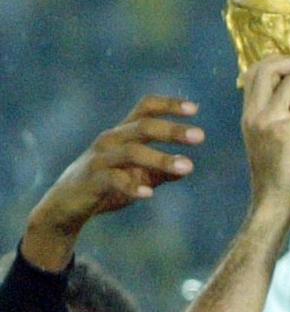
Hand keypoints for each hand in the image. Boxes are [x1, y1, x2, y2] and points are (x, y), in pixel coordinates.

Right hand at [23, 96, 203, 269]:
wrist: (67, 205)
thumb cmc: (105, 186)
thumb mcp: (137, 177)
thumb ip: (159, 172)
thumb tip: (187, 168)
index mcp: (123, 134)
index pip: (145, 109)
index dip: (169, 105)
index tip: (195, 109)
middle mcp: (111, 140)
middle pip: (143, 126)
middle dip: (172, 130)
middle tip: (200, 136)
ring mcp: (100, 158)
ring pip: (132, 152)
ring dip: (161, 159)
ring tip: (188, 167)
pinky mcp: (91, 180)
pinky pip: (113, 179)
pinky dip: (131, 186)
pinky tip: (149, 194)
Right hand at [241, 56, 289, 221]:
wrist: (273, 206)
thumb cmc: (279, 180)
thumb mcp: (273, 143)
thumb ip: (282, 120)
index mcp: (249, 114)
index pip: (257, 70)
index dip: (282, 61)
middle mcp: (253, 114)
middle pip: (269, 66)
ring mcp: (265, 122)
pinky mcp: (283, 134)